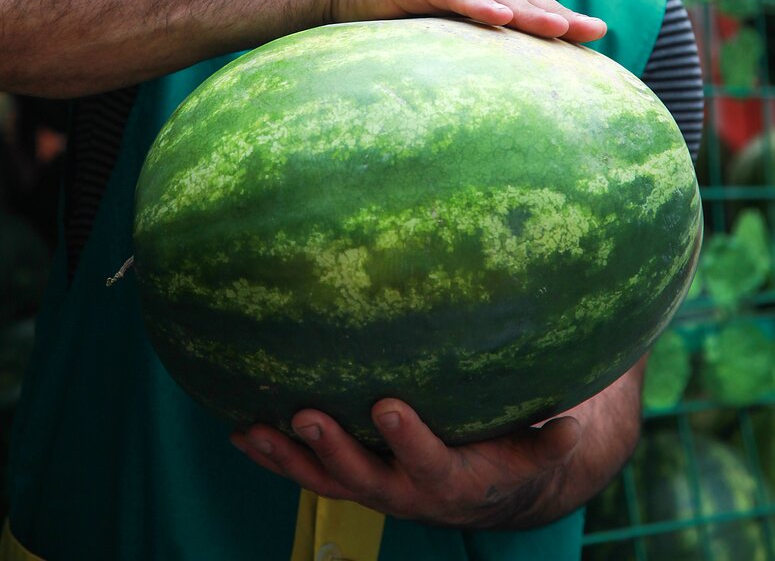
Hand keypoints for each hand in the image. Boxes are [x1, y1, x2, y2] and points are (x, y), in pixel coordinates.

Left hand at [231, 399, 581, 529]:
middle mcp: (407, 492)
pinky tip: (240, 432)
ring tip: (254, 429)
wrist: (490, 489)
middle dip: (335, 449)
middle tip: (307, 414)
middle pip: (365, 479)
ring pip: (325, 480)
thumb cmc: (516, 450)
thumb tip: (575, 422)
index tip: (389, 406)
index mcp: (454, 481)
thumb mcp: (538, 448)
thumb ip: (551, 439)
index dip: (409, 441)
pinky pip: (309, 472)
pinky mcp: (352, 477)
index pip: (429, 465)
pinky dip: (275, 456)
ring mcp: (373, 487)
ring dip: (289, 457)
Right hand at [323, 0, 605, 43]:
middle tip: (596, 30)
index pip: (525, 8)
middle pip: (522, 0)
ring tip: (560, 26)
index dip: (559, 18)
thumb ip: (460, 50)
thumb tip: (487, 89)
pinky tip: (499, 15)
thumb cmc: (385, 11)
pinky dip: (477, 4)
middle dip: (560, 14)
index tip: (595, 35)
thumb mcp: (431, 34)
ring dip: (529, 11)